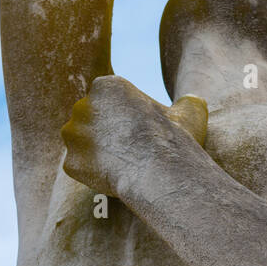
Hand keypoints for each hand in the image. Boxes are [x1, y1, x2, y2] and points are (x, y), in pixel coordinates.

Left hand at [61, 75, 207, 196]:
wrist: (157, 170)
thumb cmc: (173, 139)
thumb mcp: (189, 113)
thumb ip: (188, 103)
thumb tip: (195, 101)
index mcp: (107, 86)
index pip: (108, 100)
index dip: (124, 117)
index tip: (139, 131)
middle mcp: (82, 106)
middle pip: (91, 120)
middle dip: (104, 133)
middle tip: (128, 150)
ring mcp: (73, 136)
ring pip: (80, 144)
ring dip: (95, 153)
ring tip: (120, 165)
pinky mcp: (71, 163)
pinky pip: (79, 169)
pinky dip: (92, 175)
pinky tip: (113, 179)